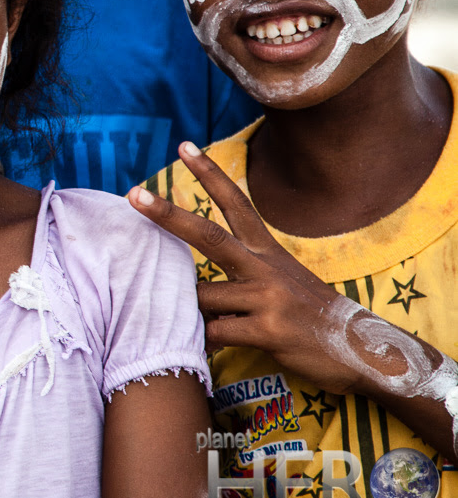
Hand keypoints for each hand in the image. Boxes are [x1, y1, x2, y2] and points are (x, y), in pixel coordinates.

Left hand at [127, 142, 421, 397]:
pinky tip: (218, 349)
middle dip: (167, 214)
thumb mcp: (280, 282)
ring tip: (215, 328)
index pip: (235, 203)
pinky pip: (216, 332)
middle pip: (207, 235)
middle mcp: (265, 267)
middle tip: (133, 194)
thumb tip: (190, 279)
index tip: (183, 146)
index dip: (209, 174)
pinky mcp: (270, 330)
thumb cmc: (310, 318)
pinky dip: (207, 342)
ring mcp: (268, 297)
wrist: (364, 351)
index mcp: (267, 251)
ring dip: (196, 314)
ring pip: (202, 297)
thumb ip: (241, 273)